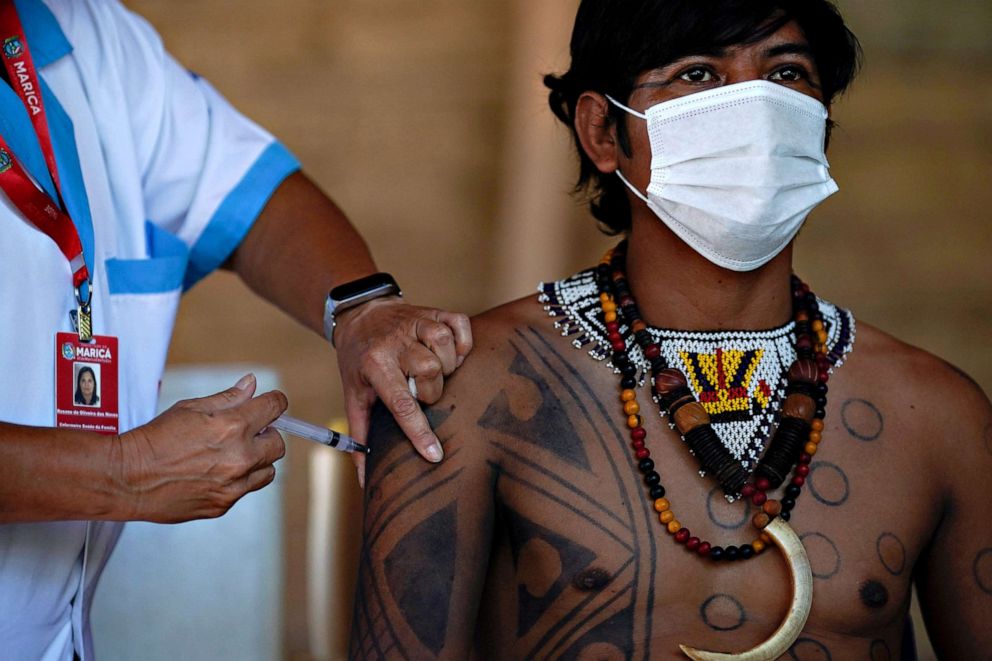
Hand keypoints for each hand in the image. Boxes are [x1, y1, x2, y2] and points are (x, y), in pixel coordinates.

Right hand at [114, 373, 287, 522]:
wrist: (128, 478)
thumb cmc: (155, 439)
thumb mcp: (191, 408)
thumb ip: (228, 398)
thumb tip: (251, 383)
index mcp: (233, 427)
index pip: (275, 407)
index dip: (275, 402)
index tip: (271, 404)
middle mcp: (240, 457)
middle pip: (278, 444)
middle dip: (267, 434)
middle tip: (248, 433)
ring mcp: (233, 484)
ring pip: (268, 470)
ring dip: (257, 460)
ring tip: (232, 455)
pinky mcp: (224, 504)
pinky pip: (246, 489)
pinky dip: (238, 480)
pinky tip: (215, 473)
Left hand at [333, 297, 472, 485]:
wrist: (360, 314)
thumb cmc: (359, 362)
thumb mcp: (354, 397)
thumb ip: (360, 437)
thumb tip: (364, 481)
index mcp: (374, 365)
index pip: (401, 403)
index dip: (419, 432)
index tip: (435, 455)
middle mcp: (395, 342)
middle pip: (429, 370)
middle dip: (432, 390)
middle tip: (423, 393)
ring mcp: (416, 323)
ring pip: (445, 346)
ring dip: (448, 365)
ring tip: (438, 373)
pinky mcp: (433, 311)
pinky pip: (460, 325)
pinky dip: (463, 342)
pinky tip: (453, 353)